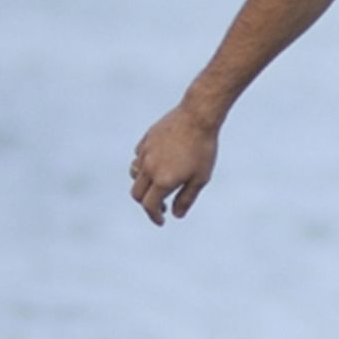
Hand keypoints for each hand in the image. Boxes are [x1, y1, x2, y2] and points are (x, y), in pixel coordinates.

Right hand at [130, 105, 220, 223]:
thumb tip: (175, 215)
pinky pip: (138, 158)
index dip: (154, 217)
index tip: (162, 221)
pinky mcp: (145, 141)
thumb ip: (186, 198)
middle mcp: (149, 168)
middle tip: (161, 205)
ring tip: (159, 184)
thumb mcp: (201, 178)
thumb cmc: (203, 149)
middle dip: (146, 203)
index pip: (150, 206)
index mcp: (163, 180)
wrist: (197, 116)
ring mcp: (145, 153)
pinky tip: (158, 164)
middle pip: (137, 194)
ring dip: (143, 184)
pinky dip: (144, 166)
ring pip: (134, 175)